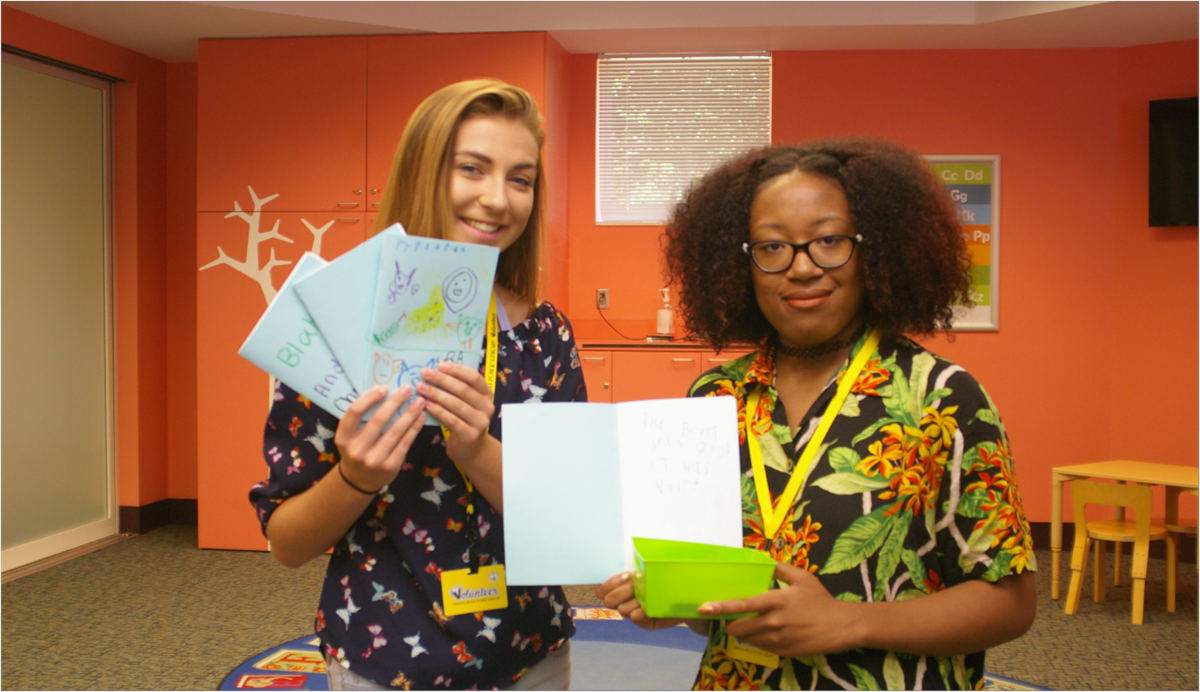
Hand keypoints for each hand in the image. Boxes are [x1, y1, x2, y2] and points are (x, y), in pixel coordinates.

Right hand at [334, 385, 425, 492]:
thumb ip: (360, 419)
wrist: (359, 481)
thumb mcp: (349, 437)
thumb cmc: (356, 450)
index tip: (384, 388)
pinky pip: (405, 443)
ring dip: (410, 414)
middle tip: (407, 389)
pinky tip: (420, 417)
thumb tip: (385, 392)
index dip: (369, 398)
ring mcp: (374, 460)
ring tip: (419, 401)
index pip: (354, 413)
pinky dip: (414, 428)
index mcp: (343, 438)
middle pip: (378, 420)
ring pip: (395, 431)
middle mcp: (357, 450)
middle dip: (395, 402)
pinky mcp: (390, 466)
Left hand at [417, 361, 494, 464]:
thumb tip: (434, 370)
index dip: (457, 370)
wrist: (470, 448)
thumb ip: (456, 388)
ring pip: (456, 404)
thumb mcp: (465, 402)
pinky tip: (426, 405)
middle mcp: (487, 407)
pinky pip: (452, 420)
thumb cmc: (463, 419)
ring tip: (421, 388)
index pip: (474, 378)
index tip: (440, 364)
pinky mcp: (470, 435)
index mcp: (487, 394)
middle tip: (425, 373)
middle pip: (463, 390)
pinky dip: (438, 411)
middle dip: (442, 380)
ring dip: (437, 394)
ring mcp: (480, 422)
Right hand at [596, 572, 684, 631]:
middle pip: (609, 601)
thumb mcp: (649, 569)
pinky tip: (648, 607)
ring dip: (634, 600)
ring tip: (646, 594)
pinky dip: (641, 613)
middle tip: (636, 585)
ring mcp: (636, 613)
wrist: (688, 595)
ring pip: (623, 609)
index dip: (610, 585)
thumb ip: (635, 572)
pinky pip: (637, 618)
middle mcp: (627, 602)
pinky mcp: (648, 623)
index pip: (603, 591)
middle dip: (622, 592)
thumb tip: (630, 573)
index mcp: (623, 587)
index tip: (627, 576)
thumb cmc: (667, 579)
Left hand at [698, 563, 857, 657]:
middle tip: (735, 618)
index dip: (721, 607)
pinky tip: (768, 632)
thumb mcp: (802, 578)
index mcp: (775, 601)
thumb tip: (764, 561)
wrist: (841, 626)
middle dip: (732, 624)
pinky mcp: (783, 652)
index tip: (704, 608)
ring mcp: (777, 640)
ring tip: (753, 624)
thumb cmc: (821, 600)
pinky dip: (758, 641)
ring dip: (745, 633)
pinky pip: (761, 648)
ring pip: (748, 640)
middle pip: (738, 628)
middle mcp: (773, 622)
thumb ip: (780, 569)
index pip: (742, 605)